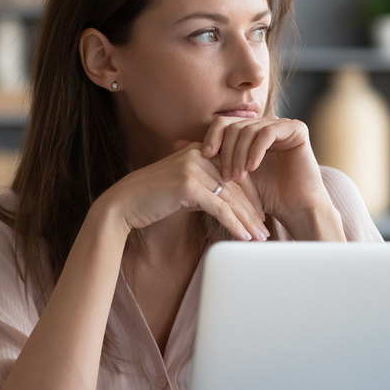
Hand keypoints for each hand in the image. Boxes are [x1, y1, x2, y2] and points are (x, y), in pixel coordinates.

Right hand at [98, 142, 269, 241]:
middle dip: (252, 211)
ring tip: (259, 238)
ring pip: (230, 198)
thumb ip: (206, 189)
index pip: (235, 173)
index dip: (251, 196)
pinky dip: (234, 225)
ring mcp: (193, 168)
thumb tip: (230, 205)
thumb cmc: (153, 199)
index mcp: (199, 151)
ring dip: (247, 221)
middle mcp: (198, 155)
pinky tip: (244, 237)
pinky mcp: (188, 185)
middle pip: (236, 186)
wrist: (124, 204)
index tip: (260, 216)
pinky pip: (219, 208)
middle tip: (265, 230)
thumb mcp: (184, 189)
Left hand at [200, 116, 341, 238]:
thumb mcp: (230, 176)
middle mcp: (265, 124)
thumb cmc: (264, 196)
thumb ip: (208, 158)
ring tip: (237, 176)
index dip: (212, 138)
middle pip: (234, 125)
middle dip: (226, 151)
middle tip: (225, 175)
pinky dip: (256, 150)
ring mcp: (281, 124)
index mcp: (250, 131)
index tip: (203, 157)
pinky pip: (268, 132)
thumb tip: (175, 144)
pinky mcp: (296, 129)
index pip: (223, 124)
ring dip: (239, 154)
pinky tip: (252, 167)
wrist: (295, 208)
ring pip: (249, 129)